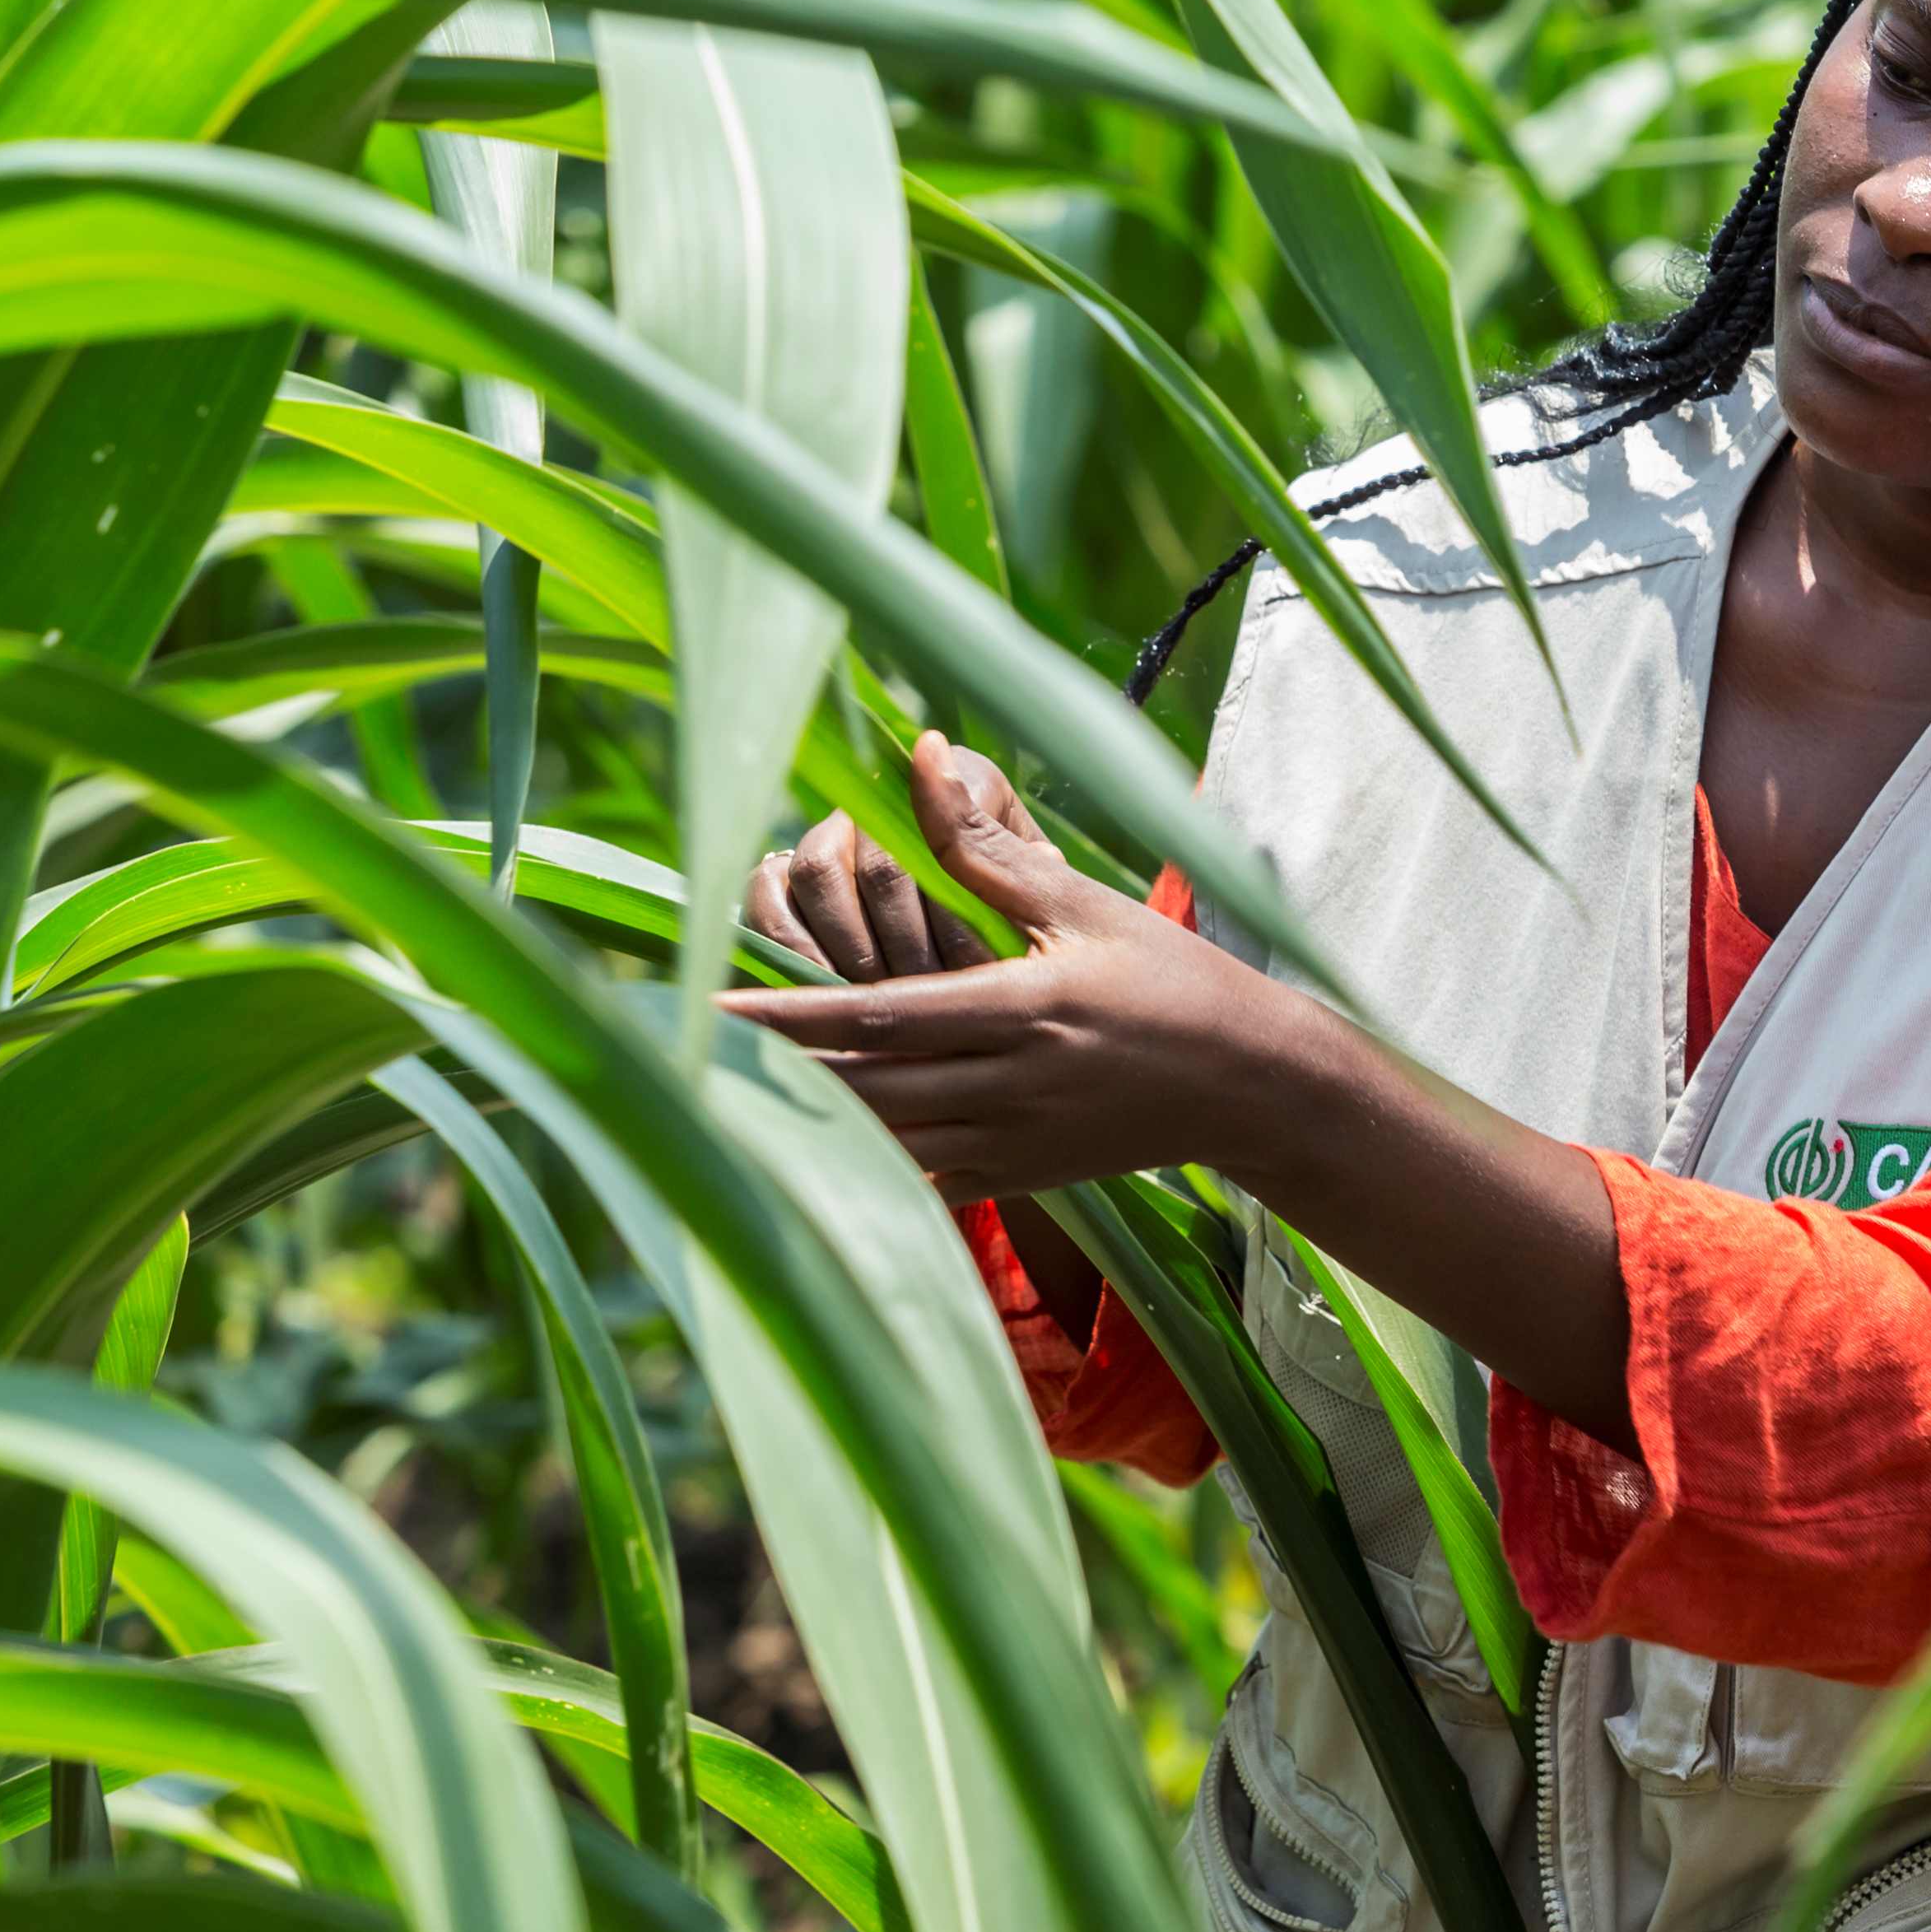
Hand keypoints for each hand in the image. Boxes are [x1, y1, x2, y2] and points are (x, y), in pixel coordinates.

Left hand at [721, 735, 1317, 1203]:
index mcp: (1023, 1010)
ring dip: (800, 1125)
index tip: (711, 1000)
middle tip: (679, 1055)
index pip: (879, 1015)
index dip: (789, 1011)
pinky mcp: (1014, 1177)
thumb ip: (988, 842)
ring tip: (715, 1100)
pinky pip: (915, 1180)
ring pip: (880, 1144)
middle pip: (861, 1090)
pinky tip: (800, 1150)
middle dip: (768, 1075)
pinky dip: (856, 1169)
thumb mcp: (1084, 902)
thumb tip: (921, 751)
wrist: (1251, 1082)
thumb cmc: (1167, 978)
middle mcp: (1009, 1086)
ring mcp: (1009, 1144)